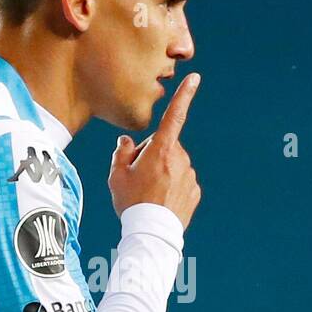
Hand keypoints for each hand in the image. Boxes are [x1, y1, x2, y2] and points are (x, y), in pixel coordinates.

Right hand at [109, 73, 201, 228]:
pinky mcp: (194, 191)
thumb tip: (127, 141)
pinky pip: (181, 182)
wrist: (152, 234)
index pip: (174, 116)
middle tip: (138, 177)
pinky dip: (171, 187)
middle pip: (164, 146)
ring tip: (148, 193)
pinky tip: (160, 201)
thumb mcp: (116, 176)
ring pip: (173, 164)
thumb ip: (121, 152)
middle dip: (152, 154)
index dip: (184, 95)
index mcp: (161, 150)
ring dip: (162, 172)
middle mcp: (180, 159)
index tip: (195, 78)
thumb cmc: (132, 203)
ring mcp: (189, 176)